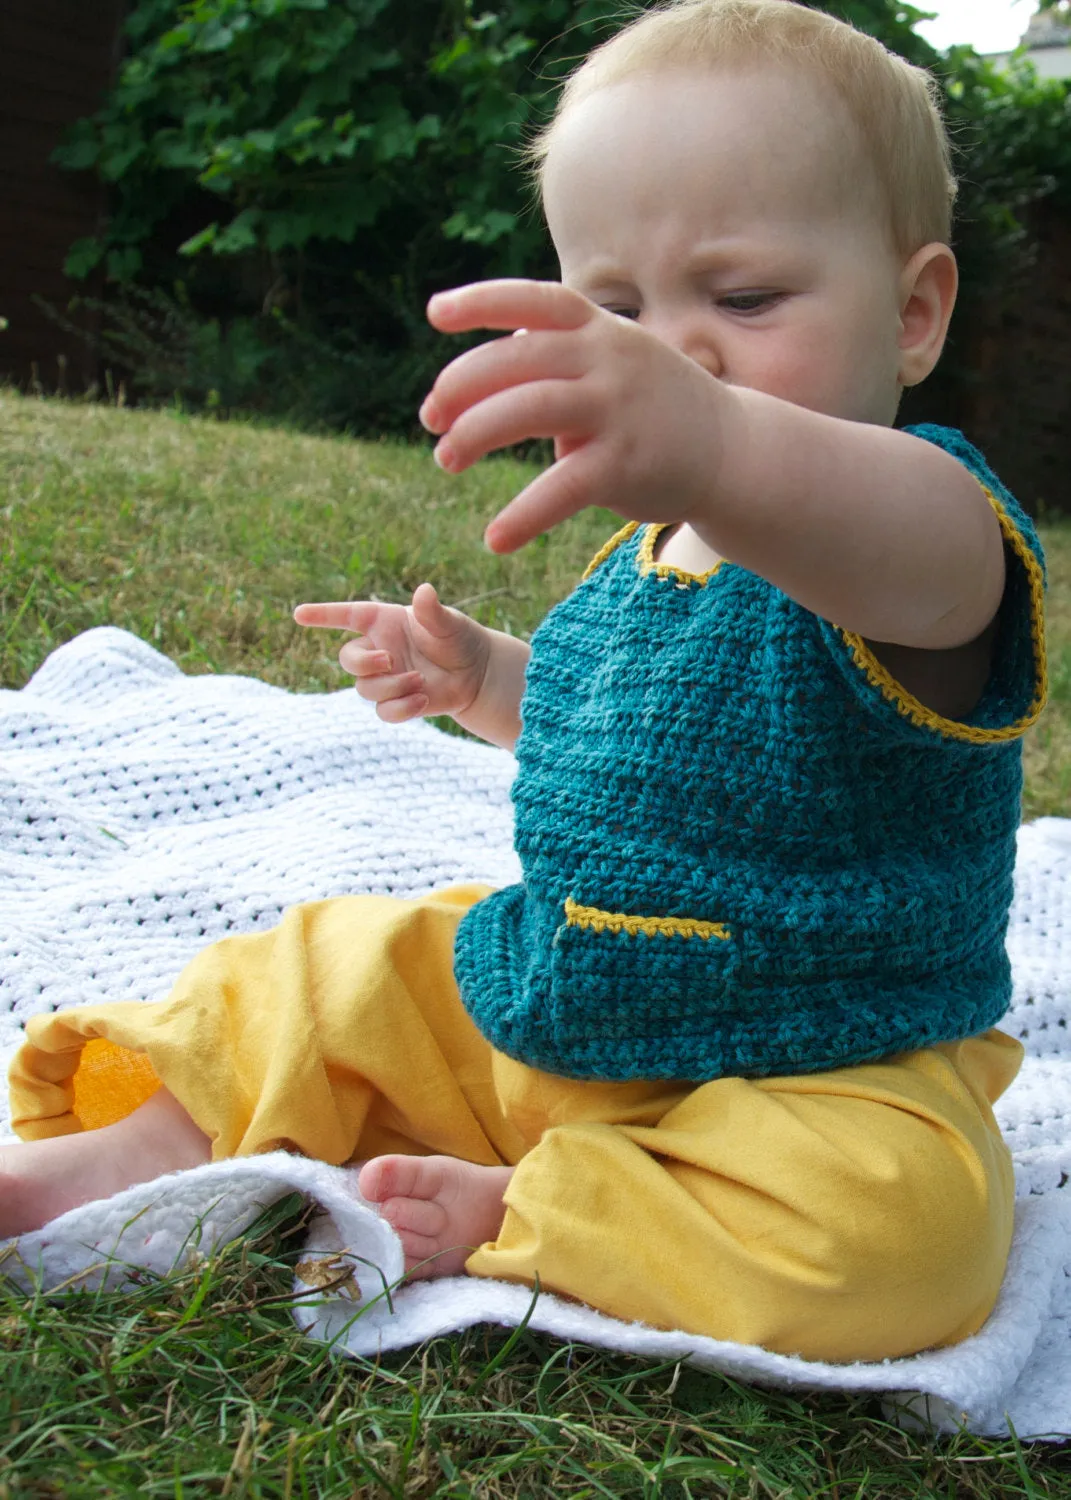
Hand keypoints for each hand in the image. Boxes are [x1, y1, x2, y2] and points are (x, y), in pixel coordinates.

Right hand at [294, 584, 490, 723]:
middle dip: (364, 662)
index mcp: (383, 622)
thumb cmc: (458, 638)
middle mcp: (378, 649)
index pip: (346, 616)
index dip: (322, 614)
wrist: (476, 673)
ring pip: (365, 688)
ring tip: (420, 680)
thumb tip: (424, 592)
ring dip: (391, 686)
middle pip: (348, 659)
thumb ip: (432, 611)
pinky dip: (401, 709)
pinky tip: (423, 700)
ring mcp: (386, 678)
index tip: (298, 614)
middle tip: (389, 660)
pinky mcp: (397, 702)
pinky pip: (384, 712)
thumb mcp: (449, 622)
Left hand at [420, 279, 733, 552]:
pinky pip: (561, 489)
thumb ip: (558, 358)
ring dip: (475, 435)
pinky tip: (495, 539)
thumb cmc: (654, 406)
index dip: (481, 302)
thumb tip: (492, 357)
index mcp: (598, 330)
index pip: (534, 301)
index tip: (434, 314)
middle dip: (461, 387)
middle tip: (430, 419)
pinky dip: (523, 516)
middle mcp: (607, 360)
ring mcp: (618, 409)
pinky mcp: (625, 464)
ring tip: (446, 460)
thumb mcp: (613, 362)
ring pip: (528, 409)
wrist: (732, 451)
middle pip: (516, 359)